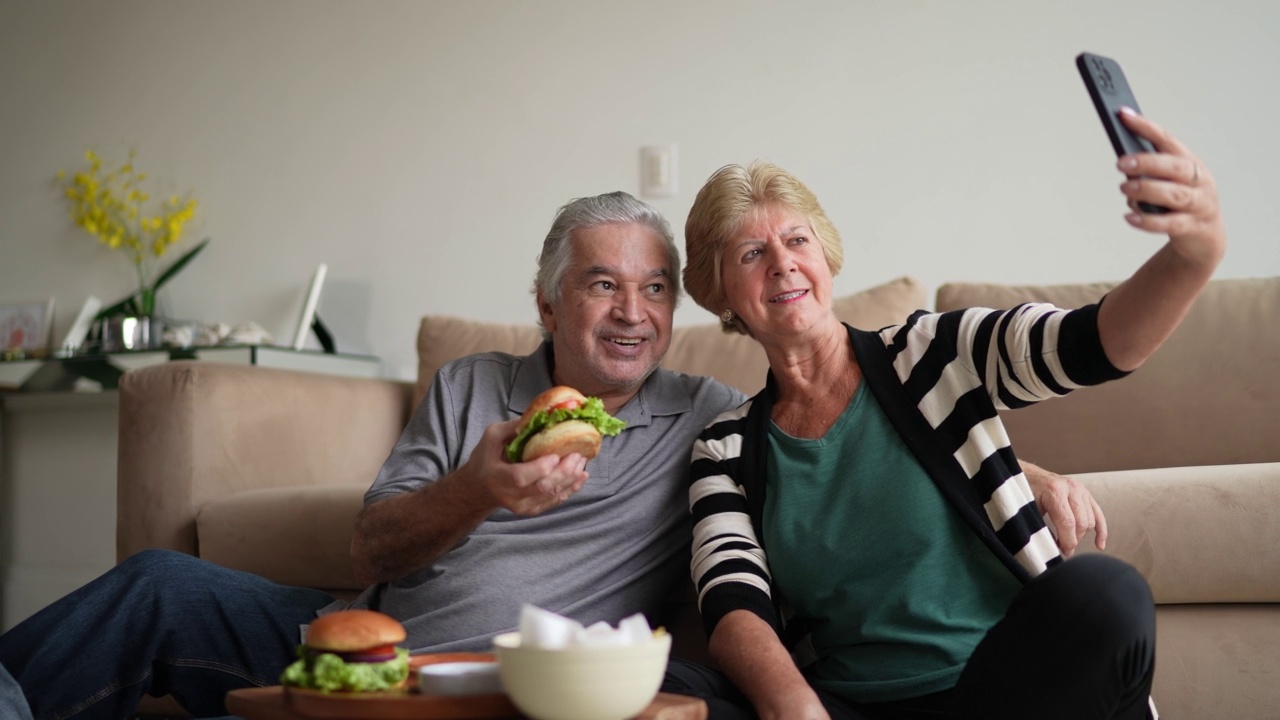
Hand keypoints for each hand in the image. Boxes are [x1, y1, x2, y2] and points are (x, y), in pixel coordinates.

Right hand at [464, 417, 588, 514]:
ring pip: (551, 495)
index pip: (520, 477)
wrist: (479, 488)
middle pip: (542, 487)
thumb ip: (513, 427)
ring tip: (581, 461)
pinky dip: (570, 488)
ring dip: (571, 478)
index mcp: (497, 476)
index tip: (556, 454)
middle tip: (577, 454)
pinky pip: (554, 501)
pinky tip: (581, 475)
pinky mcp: (532, 510)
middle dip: (564, 471)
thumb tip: (539, 416)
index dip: (540, 468)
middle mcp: (509, 495)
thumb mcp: (492, 437)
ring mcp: (522, 506)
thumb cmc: (485, 458)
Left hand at [1021, 461, 1106, 556]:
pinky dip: (1100, 531)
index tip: (1064, 552)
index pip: (1067, 522)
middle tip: (1063, 549)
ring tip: (1067, 541)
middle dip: (1074, 540)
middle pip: (1081, 522)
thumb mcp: (1028, 508)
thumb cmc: (1024, 492)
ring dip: (1081, 535)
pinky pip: (1098, 515)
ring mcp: (1081, 489)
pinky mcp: (1086, 493)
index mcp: (1055, 490)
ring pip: (1090, 521)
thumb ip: (1041, 527)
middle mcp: (1071, 488)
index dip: (1067, 541)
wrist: (1028, 475)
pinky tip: (1099, 545)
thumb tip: (1055, 547)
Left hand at [1116, 108, 1226, 268]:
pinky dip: (1147, 221)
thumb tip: (1124, 164)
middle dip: (1148, 162)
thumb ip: (1149, 172)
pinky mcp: (1193, 227)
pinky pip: (1170, 224)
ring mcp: (1199, 204)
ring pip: (1175, 195)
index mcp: (1190, 163)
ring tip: (1124, 189)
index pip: (1167, 140)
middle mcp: (1198, 180)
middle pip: (1175, 167)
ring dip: (1147, 190)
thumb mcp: (1168, 182)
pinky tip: (1129, 217)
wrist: (1204, 237)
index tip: (1123, 116)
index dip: (1146, 127)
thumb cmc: (1180, 203)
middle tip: (1121, 164)